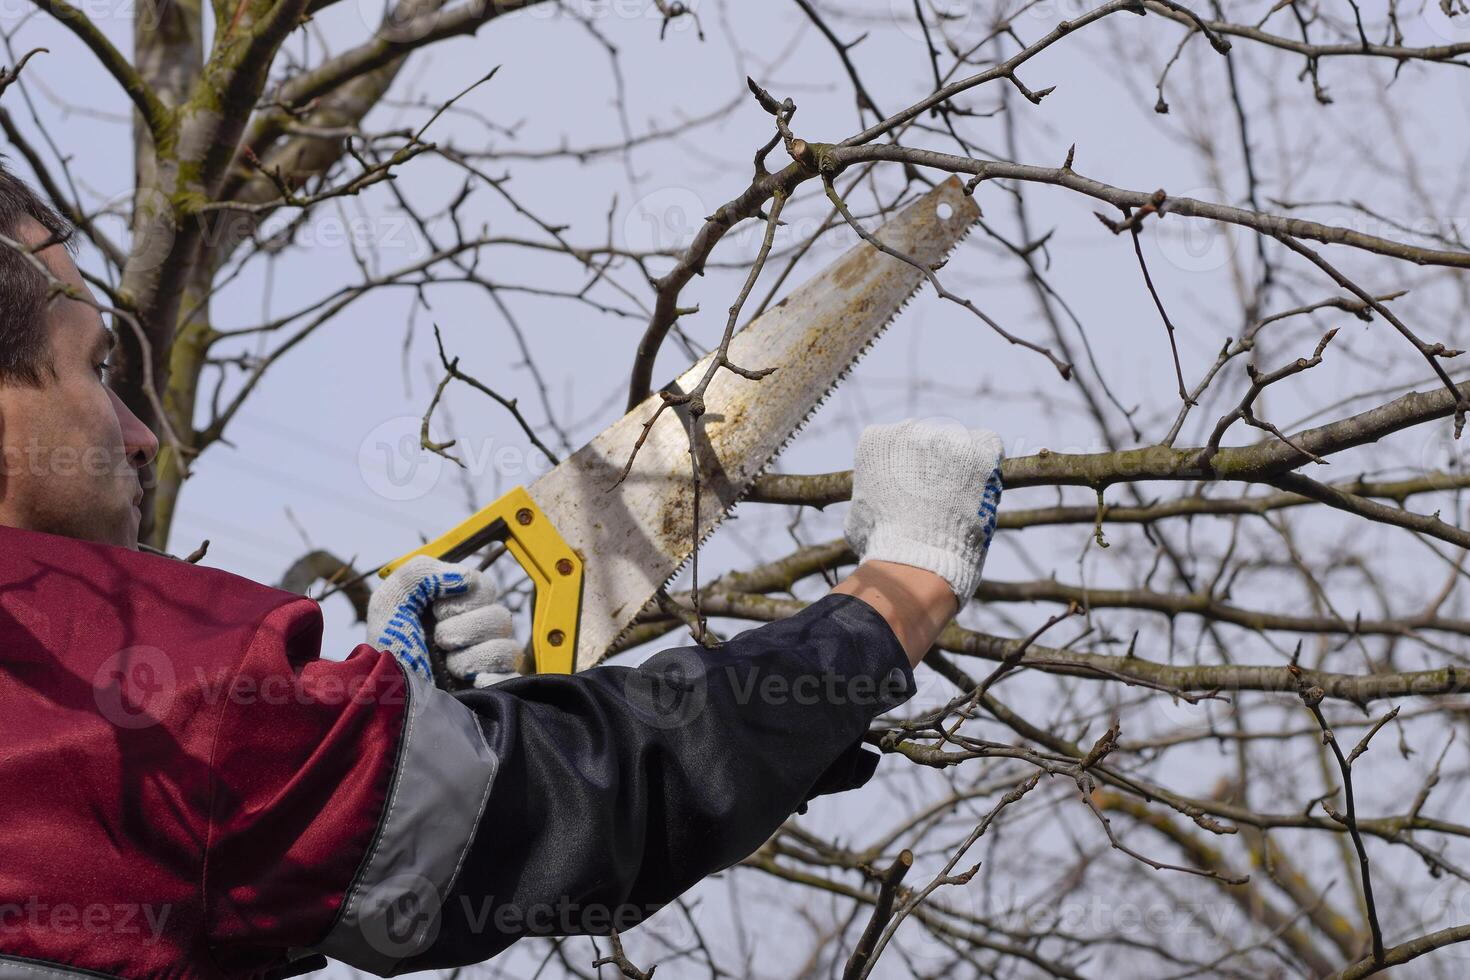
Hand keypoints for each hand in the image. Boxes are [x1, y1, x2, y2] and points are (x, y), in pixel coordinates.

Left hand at [366, 555, 522, 687]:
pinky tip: (468, 685)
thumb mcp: (389, 605)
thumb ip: (420, 573)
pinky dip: (490, 679)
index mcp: (451, 612)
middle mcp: (473, 636)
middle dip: (464, 629)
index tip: (437, 613)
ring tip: (449, 670)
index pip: (483, 588)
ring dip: (471, 657)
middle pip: (500, 616)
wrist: (390, 710)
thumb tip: (465, 577)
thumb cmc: (385, 661)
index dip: (463, 599)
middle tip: (440, 643)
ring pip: (509, 646)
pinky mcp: (496, 691)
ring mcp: (486, 666)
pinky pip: (514, 675)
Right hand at [843, 418, 1002, 605]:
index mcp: (877, 441)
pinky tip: (982, 483)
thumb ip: (868, 499)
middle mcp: (910, 429)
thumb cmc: (883, 544)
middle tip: (939, 494)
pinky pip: (988, 444)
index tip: (911, 486)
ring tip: (961, 496)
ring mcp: (946, 438)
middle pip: (927, 437)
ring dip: (960, 463)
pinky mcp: (978, 451)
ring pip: (959, 440)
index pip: (894, 440)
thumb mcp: (860, 517)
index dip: (904, 465)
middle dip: (933, 462)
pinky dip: (987, 459)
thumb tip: (872, 506)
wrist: (915, 558)